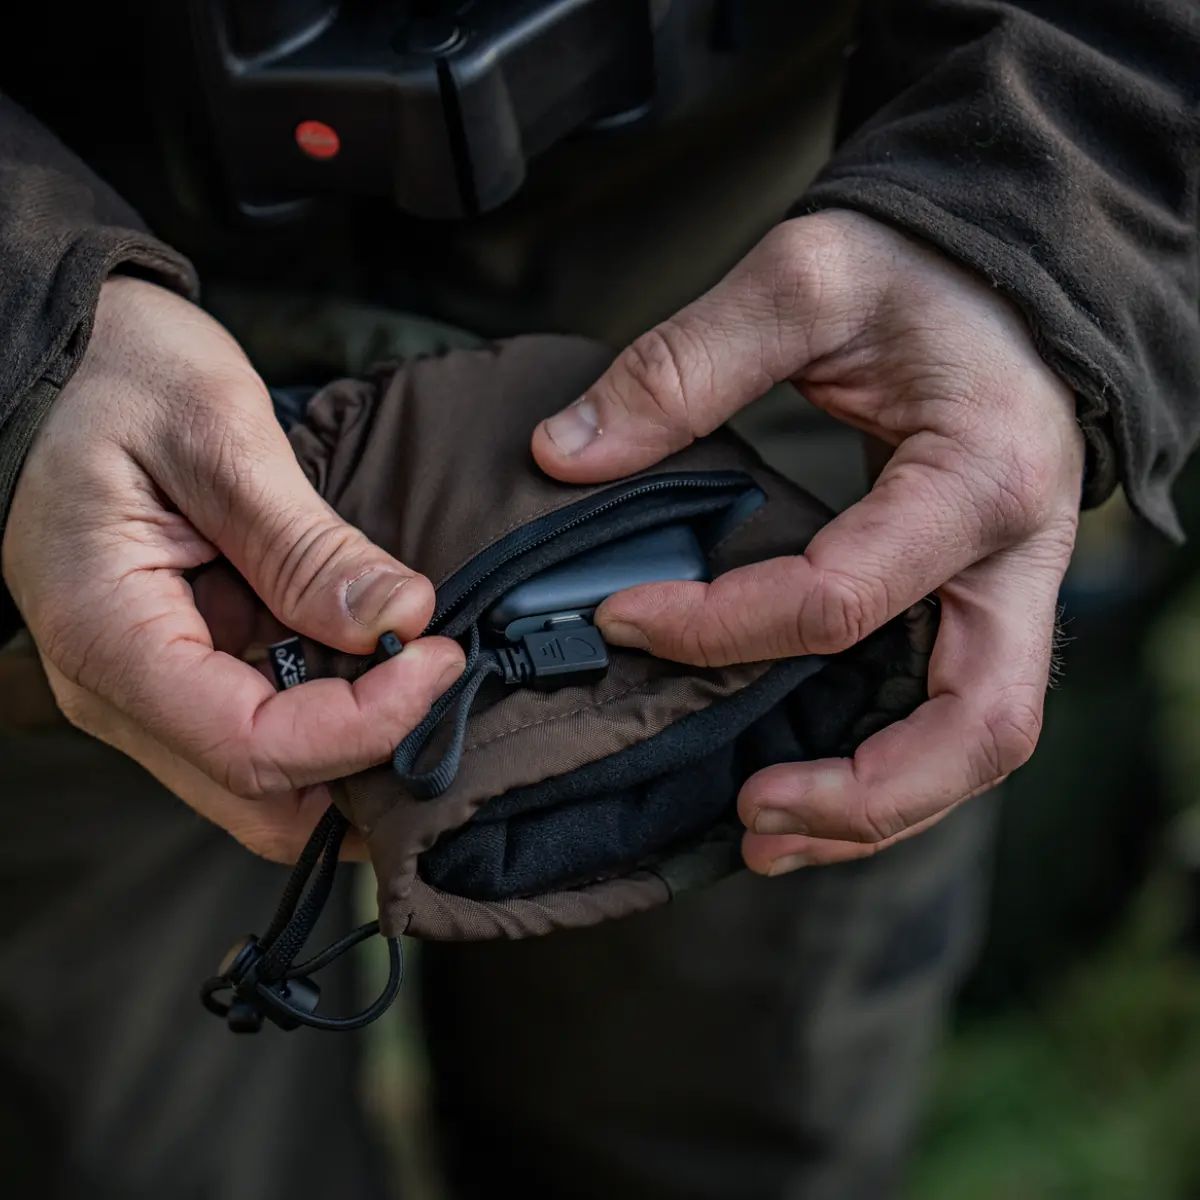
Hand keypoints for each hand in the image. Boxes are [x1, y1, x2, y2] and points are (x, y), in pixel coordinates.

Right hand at [2, 277, 463, 860]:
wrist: (64, 364)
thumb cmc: (118, 376)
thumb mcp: (218, 436)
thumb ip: (305, 543)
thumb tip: (400, 619)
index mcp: (109, 636)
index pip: (252, 748)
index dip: (364, 726)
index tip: (437, 658)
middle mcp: (119, 690)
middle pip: (263, 797)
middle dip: (364, 756)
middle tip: (435, 672)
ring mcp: (150, 689)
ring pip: (270, 779)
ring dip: (354, 739)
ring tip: (410, 658)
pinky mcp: (184, 670)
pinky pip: (267, 728)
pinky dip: (333, 707)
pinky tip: (370, 648)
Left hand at [532, 211, 1084, 873]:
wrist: (1005, 272)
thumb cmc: (917, 270)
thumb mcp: (803, 280)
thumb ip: (683, 366)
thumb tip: (565, 454)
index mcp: (979, 478)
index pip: (839, 601)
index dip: (716, 628)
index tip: (618, 620)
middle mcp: (1020, 558)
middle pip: (975, 729)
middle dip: (860, 796)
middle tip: (746, 814)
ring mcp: (1014, 590)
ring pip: (977, 742)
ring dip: (879, 809)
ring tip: (766, 832)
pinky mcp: (985, 600)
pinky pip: (955, 711)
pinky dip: (887, 767)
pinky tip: (807, 782)